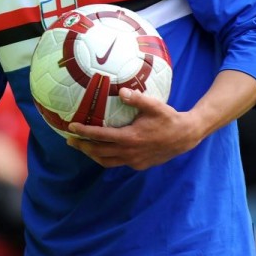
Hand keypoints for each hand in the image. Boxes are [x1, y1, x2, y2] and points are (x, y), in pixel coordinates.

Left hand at [65, 88, 198, 169]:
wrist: (186, 137)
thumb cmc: (168, 118)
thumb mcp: (155, 106)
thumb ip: (137, 99)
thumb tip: (121, 90)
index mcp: (130, 138)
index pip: (101, 136)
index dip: (84, 133)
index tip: (71, 128)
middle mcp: (130, 152)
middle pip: (99, 152)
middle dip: (82, 146)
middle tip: (69, 140)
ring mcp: (134, 161)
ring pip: (107, 161)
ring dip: (92, 155)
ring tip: (81, 147)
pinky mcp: (139, 165)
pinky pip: (117, 163)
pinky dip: (106, 158)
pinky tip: (102, 151)